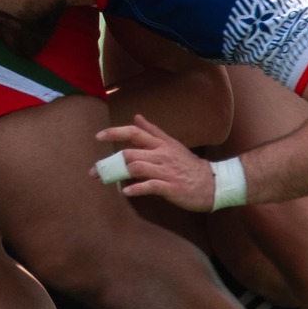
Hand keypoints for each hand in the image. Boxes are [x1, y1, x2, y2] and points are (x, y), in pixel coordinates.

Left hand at [93, 114, 212, 210]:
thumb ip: (153, 131)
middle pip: (130, 153)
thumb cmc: (188, 164)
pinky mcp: (171, 187)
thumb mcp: (171, 144)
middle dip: (109, 162)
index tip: (98, 136)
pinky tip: (126, 192)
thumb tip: (136, 116)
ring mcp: (166, 171)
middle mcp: (161, 155)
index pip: (135, 132)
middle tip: (94, 171)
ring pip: (137, 167)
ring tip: (106, 181)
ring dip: (118, 174)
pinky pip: (150, 186)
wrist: (212, 183)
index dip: (115, 132)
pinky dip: (136, 189)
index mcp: (161, 144)